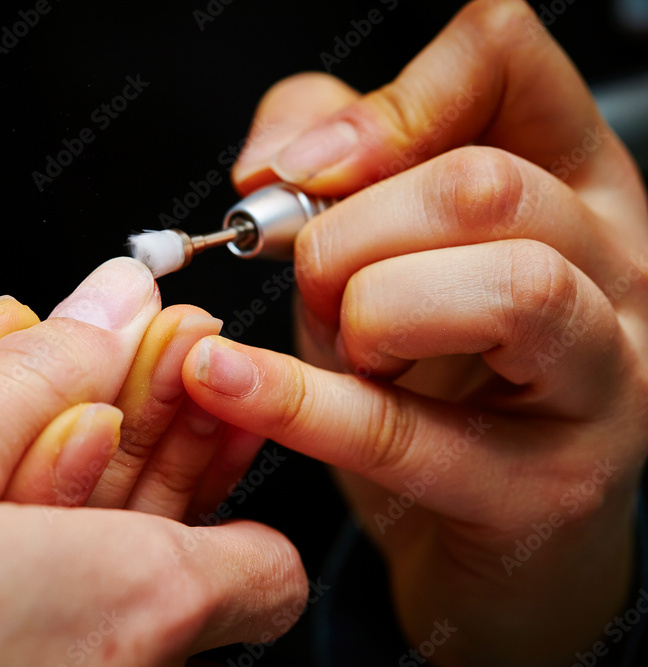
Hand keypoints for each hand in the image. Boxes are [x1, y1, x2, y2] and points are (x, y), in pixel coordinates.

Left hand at [184, 1, 647, 663]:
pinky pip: (414, 431)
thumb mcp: (374, 247)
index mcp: (567, 180)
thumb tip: (272, 157)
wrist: (477, 528)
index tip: (307, 169)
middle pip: (484, 184)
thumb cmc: (429, 377)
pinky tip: (228, 379)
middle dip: (351, 232)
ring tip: (343, 346)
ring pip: (508, 287)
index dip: (392, 101)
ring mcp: (600, 378)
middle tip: (312, 283)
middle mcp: (610, 265)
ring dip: (367, 308)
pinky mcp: (547, 486)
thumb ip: (332, 163)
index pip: (508, 62)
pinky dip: (301, 401)